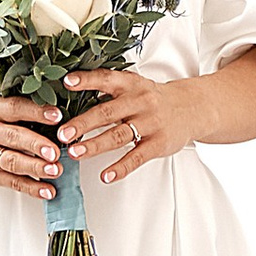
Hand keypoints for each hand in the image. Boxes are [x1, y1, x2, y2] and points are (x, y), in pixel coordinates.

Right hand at [0, 93, 63, 200]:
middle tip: (56, 151)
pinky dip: (31, 187)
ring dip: (35, 167)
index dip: (36, 112)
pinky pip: (11, 182)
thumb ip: (23, 109)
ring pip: (11, 161)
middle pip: (12, 137)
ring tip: (55, 170)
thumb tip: (62, 118)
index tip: (57, 116)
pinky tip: (48, 190)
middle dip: (36, 144)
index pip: (14, 108)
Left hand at [58, 65, 196, 181]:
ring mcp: (150, 123)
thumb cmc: (154, 99)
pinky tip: (106, 176)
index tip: (67, 82)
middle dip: (83, 123)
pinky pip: (137, 157)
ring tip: (76, 153)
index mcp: (131, 85)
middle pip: (108, 112)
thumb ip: (109, 89)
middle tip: (63, 133)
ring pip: (119, 135)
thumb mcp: (135, 86)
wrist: (192, 108)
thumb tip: (70, 92)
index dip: (86, 80)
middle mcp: (140, 102)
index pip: (107, 79)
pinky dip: (120, 168)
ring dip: (95, 145)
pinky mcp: (158, 144)